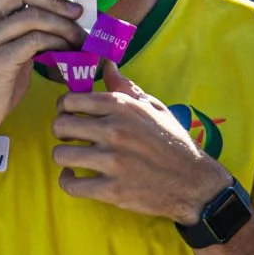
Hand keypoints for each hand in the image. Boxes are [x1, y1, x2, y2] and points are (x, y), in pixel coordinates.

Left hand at [51, 61, 232, 221]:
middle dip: (61, 132)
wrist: (193, 181)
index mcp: (122, 107)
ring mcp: (112, 161)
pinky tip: (75, 178)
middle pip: (60, 126)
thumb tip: (107, 65)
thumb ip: (126, 88)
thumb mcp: (154, 108)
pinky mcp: (112, 189)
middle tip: (71, 138)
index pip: (70, 100)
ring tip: (74, 159)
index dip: (64, 109)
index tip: (70, 116)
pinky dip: (68, 181)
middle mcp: (114, 131)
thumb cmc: (173, 142)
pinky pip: (71, 185)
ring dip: (64, 157)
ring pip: (61, 155)